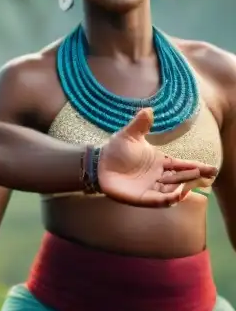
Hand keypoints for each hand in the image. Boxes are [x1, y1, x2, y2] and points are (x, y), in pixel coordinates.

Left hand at [99, 108, 218, 206]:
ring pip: (172, 192)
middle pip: (180, 179)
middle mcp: (158, 177)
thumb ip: (140, 124)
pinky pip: (156, 201)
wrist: (97, 163)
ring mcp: (150, 188)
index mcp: (160, 162)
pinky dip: (166, 200)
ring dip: (180, 190)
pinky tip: (174, 197)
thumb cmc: (115, 150)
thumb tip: (148, 109)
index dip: (197, 167)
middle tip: (201, 175)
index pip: (183, 166)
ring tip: (186, 186)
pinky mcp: (140, 198)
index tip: (211, 169)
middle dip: (191, 177)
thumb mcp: (129, 135)